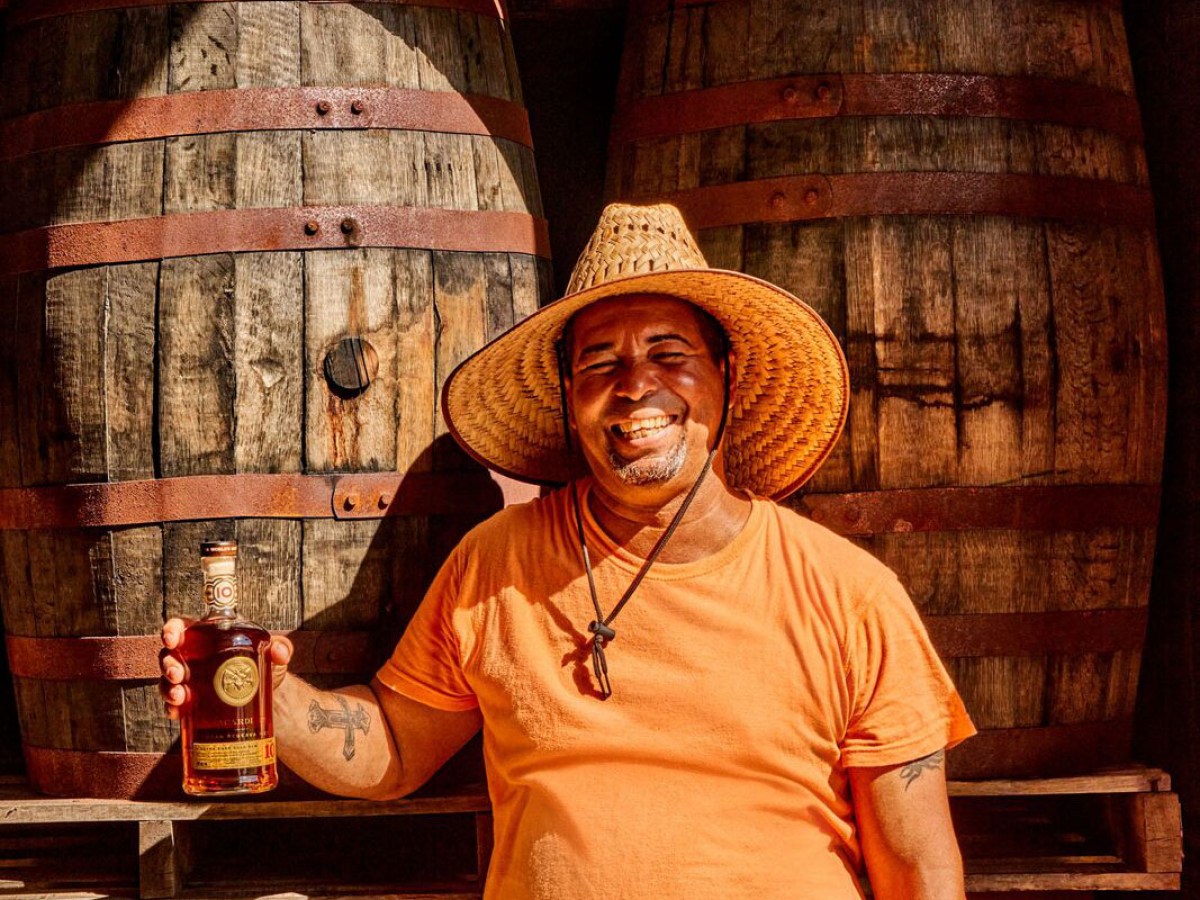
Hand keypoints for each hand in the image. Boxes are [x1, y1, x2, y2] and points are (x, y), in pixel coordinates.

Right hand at [159, 618, 293, 719]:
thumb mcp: (275, 655)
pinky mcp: (191, 702)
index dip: (172, 630)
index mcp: (209, 637)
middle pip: (169, 655)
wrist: (266, 698)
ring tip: (179, 697)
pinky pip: (174, 704)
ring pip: (167, 680)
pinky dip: (173, 708)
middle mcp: (193, 657)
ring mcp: (189, 680)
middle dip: (168, 664)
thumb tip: (279, 651)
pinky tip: (177, 713)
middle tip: (179, 674)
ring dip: (167, 688)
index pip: (183, 627)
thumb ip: (282, 648)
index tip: (172, 638)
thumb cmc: (265, 666)